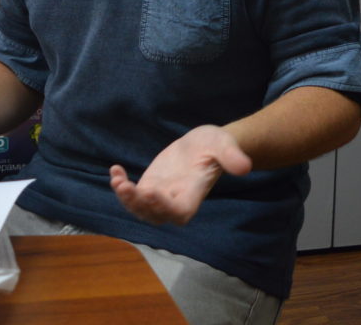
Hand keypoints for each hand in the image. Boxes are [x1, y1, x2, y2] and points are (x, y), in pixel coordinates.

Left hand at [109, 125, 251, 225]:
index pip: (180, 212)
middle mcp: (176, 198)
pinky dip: (122, 184)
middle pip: (156, 215)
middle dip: (139, 205)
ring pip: (141, 209)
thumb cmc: (217, 145)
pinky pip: (134, 193)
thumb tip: (245, 167)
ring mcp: (162, 193)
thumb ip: (232, 156)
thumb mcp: (224, 145)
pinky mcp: (151, 184)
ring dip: (127, 199)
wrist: (205, 143)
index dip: (164, 208)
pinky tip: (115, 169)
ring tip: (117, 180)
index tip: (150, 192)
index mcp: (194, 193)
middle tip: (126, 187)